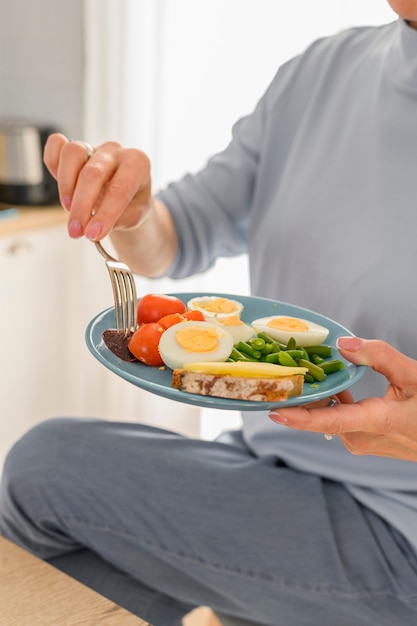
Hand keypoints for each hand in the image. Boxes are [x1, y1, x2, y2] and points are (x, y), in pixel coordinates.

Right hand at [43, 133, 151, 240]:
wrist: (128, 195)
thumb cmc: (133, 203)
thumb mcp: (134, 216)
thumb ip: (116, 221)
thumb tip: (92, 229)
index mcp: (137, 164)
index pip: (119, 190)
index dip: (105, 214)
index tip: (94, 234)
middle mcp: (115, 151)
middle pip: (93, 172)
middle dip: (81, 206)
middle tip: (76, 231)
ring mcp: (94, 147)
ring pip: (73, 153)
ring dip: (66, 186)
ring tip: (68, 209)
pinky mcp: (75, 149)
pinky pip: (57, 145)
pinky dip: (53, 162)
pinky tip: (58, 185)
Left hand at [269, 337, 416, 461]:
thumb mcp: (415, 376)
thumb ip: (379, 356)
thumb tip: (342, 344)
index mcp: (377, 422)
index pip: (329, 422)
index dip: (298, 416)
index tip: (273, 410)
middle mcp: (363, 438)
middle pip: (321, 417)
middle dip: (297, 399)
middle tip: (276, 376)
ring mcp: (363, 442)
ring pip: (329, 418)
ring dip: (314, 399)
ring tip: (295, 375)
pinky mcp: (365, 441)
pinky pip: (338, 421)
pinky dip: (329, 404)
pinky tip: (326, 386)